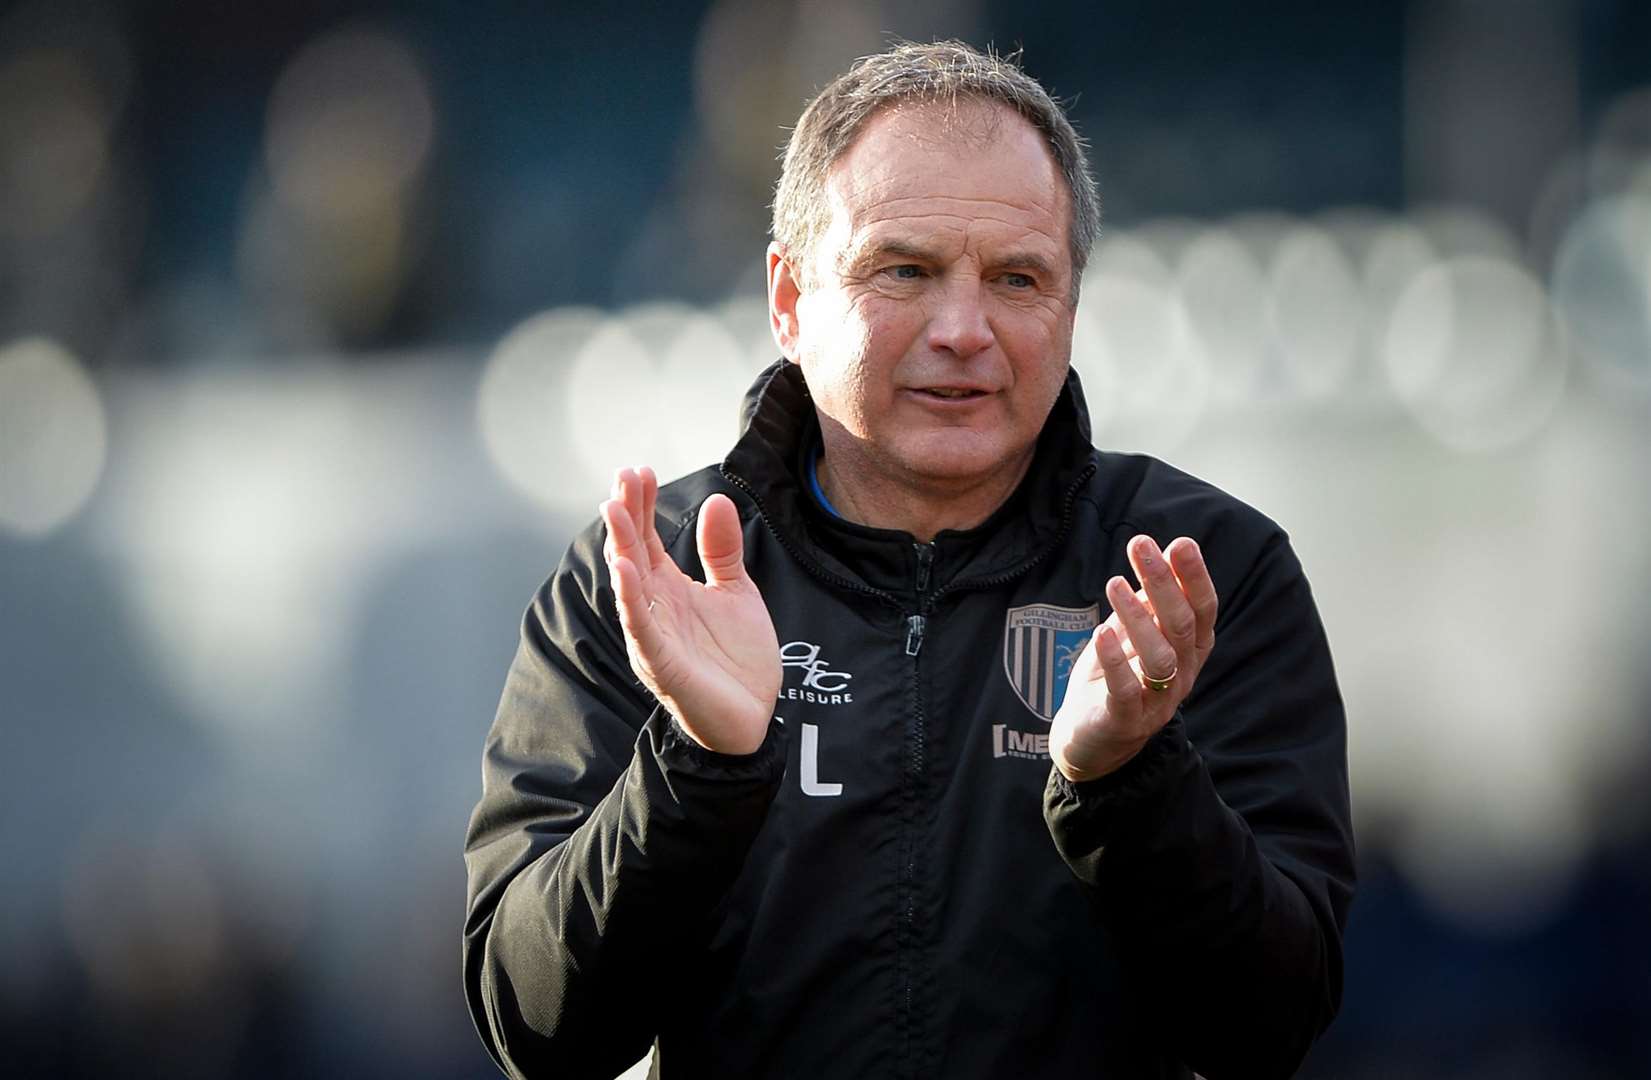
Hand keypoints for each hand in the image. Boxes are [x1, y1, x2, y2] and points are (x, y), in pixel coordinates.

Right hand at [600, 467, 781, 754]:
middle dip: (626, 514)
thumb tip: (717, 499)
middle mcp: (655, 607)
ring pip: (629, 584)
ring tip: (613, 508)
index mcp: (670, 588)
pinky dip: (631, 597)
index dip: (642, 505)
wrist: (753, 718)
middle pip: (632, 552)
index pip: (647, 538)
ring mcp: (654, 634)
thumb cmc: (738, 660)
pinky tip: (625, 568)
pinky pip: (640, 626)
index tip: (640, 470)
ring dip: (620, 546)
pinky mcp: (661, 662)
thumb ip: (723, 551)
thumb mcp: (737, 592)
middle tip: (623, 476)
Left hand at [1049, 535, 1217, 782]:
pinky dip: (1115, 661)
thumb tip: (1163, 554)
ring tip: (1114, 583)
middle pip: (1181, 626)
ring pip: (1160, 658)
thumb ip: (1148, 601)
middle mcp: (1182, 674)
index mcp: (1189, 650)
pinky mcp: (1126, 721)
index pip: (1202, 610)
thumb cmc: (1116, 676)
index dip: (1194, 577)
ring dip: (1138, 617)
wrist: (1092, 739)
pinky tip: (1102, 632)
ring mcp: (1158, 702)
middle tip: (1141, 545)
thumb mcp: (1134, 633)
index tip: (1180, 542)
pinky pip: (1126, 691)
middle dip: (1163, 583)